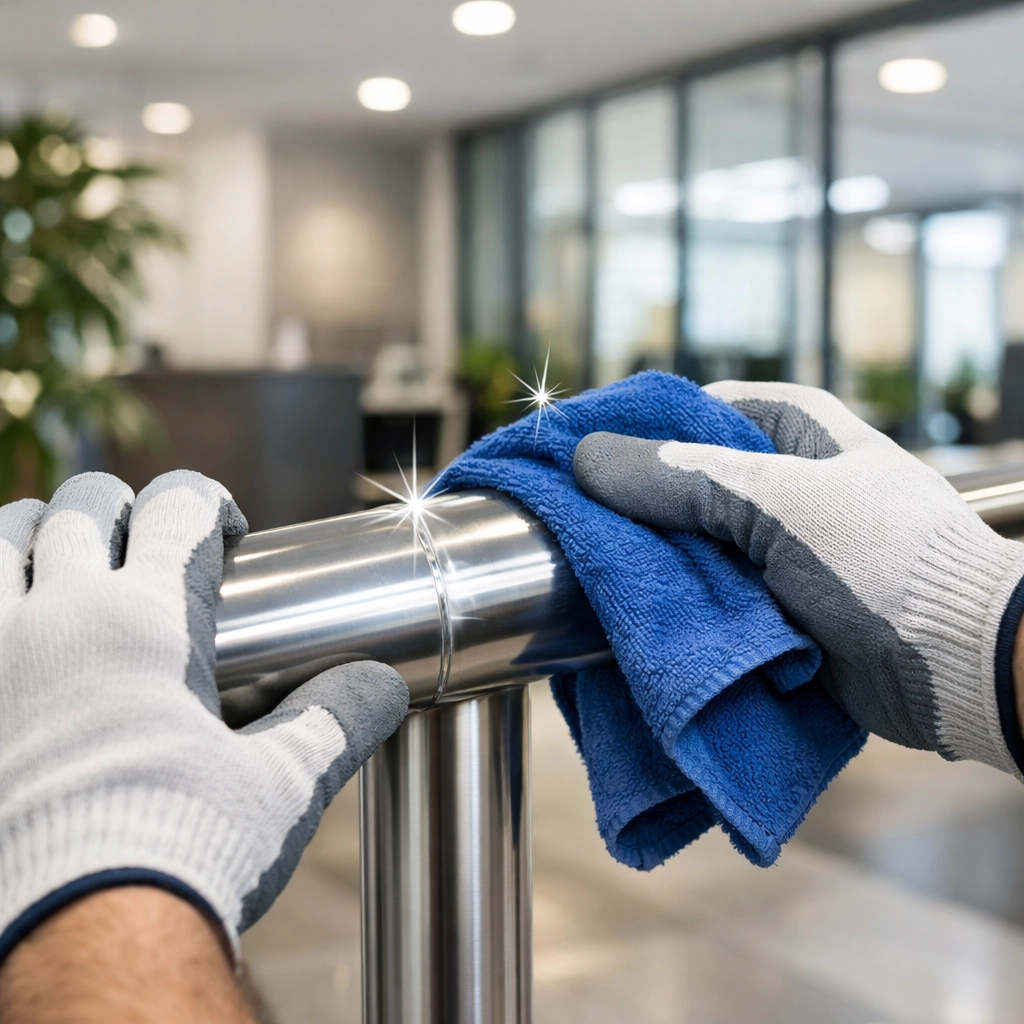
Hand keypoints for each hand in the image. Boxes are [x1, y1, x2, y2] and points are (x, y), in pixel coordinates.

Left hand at [0, 471, 408, 960]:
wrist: (77, 943)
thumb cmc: (182, 854)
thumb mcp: (283, 783)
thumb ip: (341, 717)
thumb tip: (385, 682)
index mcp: (148, 620)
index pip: (179, 506)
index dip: (209, 502)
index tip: (226, 534)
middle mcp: (60, 615)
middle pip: (84, 504)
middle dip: (125, 508)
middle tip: (146, 544)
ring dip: (35, 531)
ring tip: (59, 557)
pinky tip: (14, 625)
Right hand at [574, 381, 1023, 776]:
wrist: (961, 666)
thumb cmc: (887, 562)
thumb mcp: (782, 505)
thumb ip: (685, 479)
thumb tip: (588, 459)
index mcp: (792, 429)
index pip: (690, 411)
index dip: (631, 428)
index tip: (571, 453)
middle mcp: (781, 481)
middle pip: (682, 481)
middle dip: (630, 505)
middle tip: (567, 522)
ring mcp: (777, 546)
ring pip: (689, 543)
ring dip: (649, 561)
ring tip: (588, 571)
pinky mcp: (773, 604)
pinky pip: (707, 594)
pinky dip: (674, 604)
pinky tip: (631, 611)